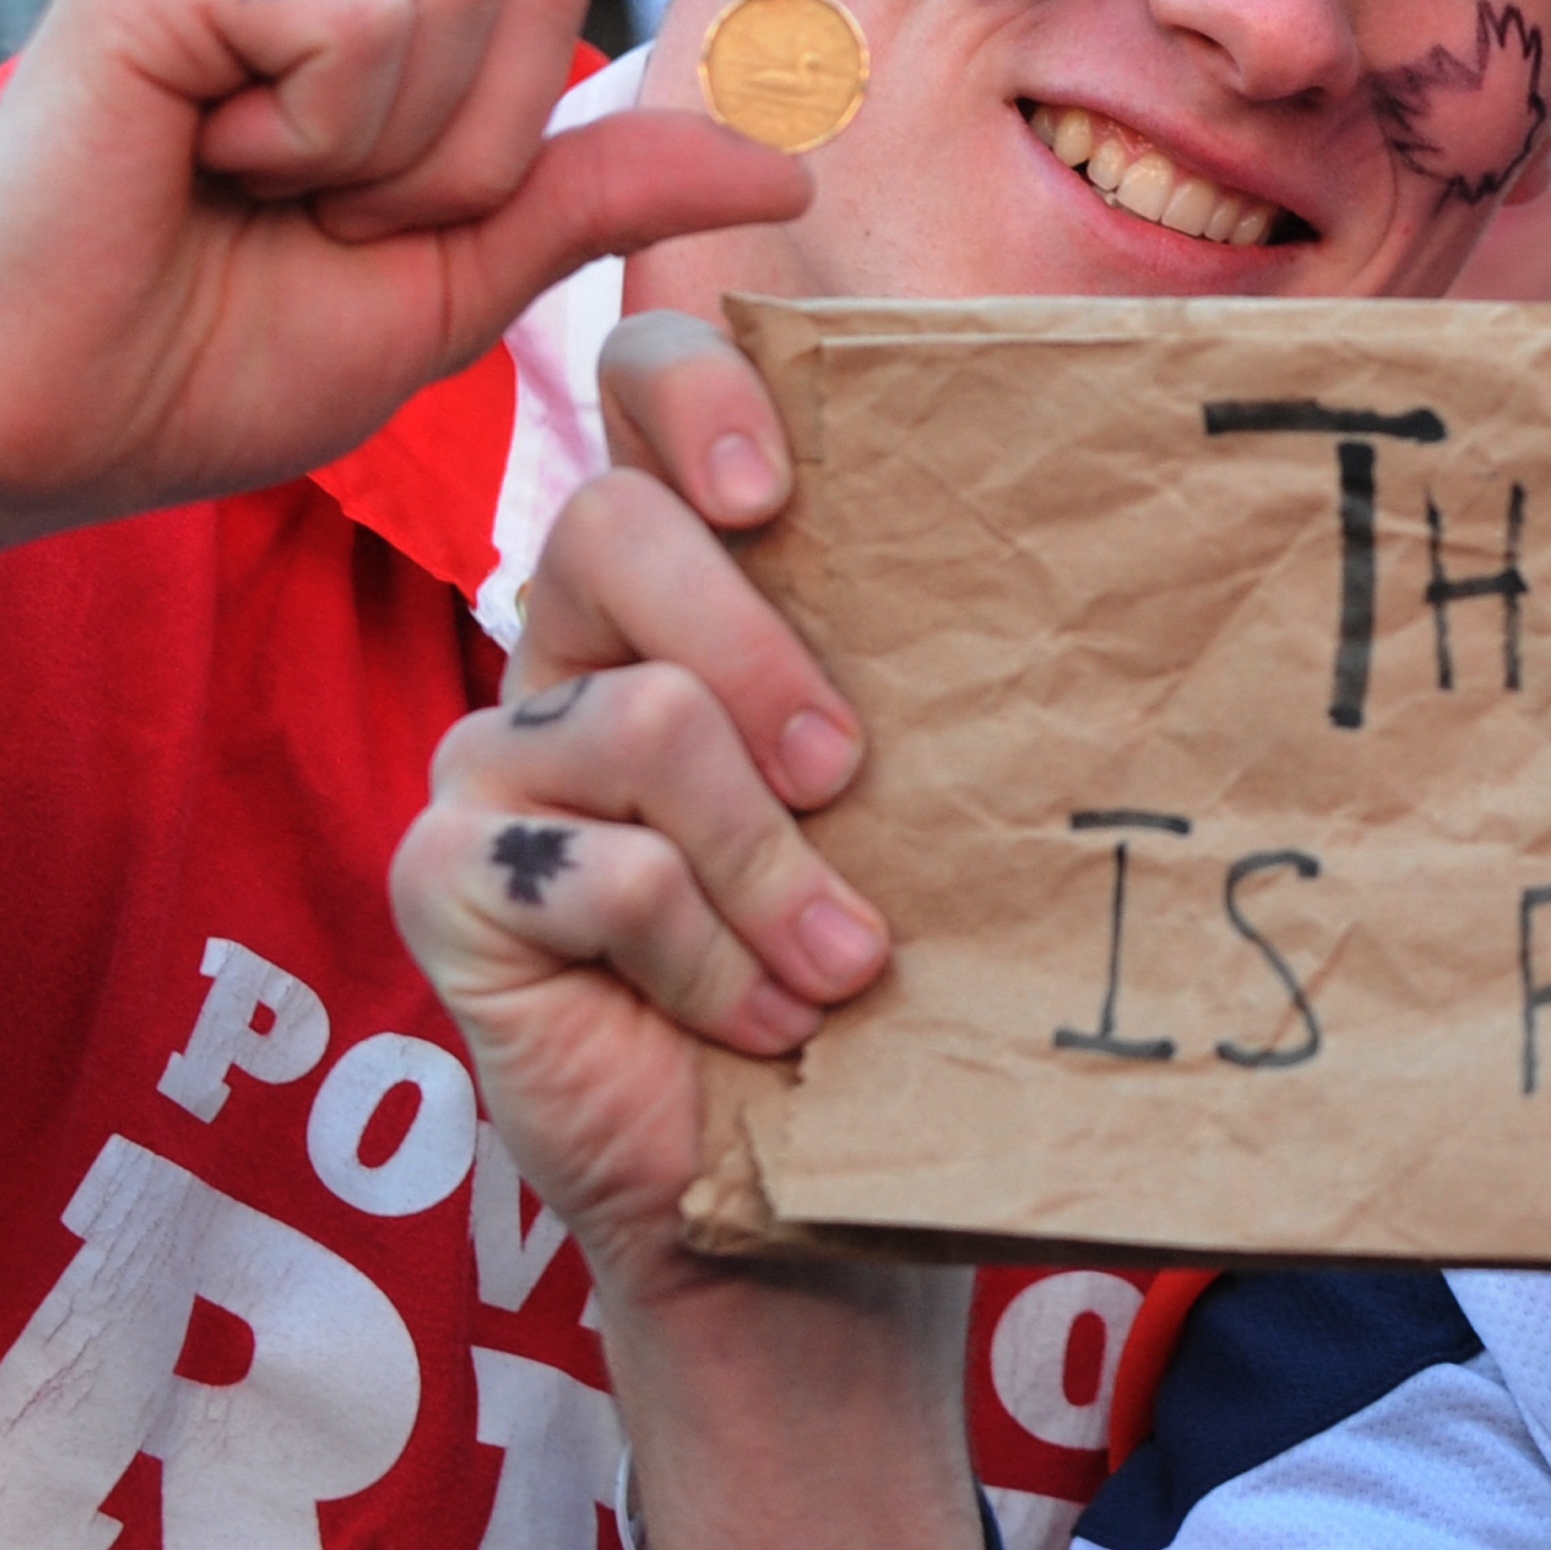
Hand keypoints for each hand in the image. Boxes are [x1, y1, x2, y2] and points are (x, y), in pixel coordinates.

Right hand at [0, 0, 819, 622]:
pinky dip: (317, 138)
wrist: (49, 423)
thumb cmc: (225, 350)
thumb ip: (608, 193)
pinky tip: (201, 168)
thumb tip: (789, 159)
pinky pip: (362, 22)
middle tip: (334, 217)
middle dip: (485, 147)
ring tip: (259, 195)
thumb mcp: (467, 275)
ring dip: (399, 155)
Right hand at [392, 313, 975, 1549]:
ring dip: (771, 866)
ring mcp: (492, 755)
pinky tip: (761, 1020)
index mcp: (686, 570)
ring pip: (637, 717)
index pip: (644, 374)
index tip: (784, 490)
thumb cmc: (879, 949)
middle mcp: (570, 636)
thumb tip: (1106, 513)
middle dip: (761, 653)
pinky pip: (589, 870)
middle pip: (614, 525)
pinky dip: (707, 957)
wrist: (807, 1175)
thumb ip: (932, 640)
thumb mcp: (922, 774)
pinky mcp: (444, 878)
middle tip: (853, 771)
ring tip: (847, 962)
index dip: (698, 389)